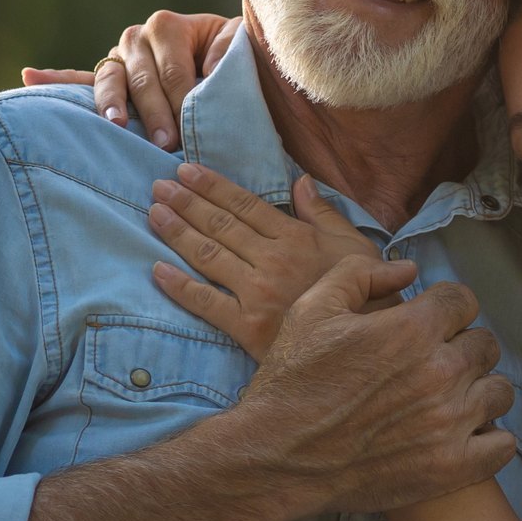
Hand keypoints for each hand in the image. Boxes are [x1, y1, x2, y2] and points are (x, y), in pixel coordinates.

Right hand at [20, 10, 238, 149]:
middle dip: (156, 114)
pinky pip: (78, 78)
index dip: (184, 103)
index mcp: (168, 27)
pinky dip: (53, 78)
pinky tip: (28, 76)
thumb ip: (227, 54)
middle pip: (142, 80)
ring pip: (110, 80)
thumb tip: (211, 69)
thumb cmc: (232, 56)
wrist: (225, 57)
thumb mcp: (238, 47)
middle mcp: (137, 37)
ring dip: (110, 103)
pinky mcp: (108, 74)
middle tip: (167, 144)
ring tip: (116, 124)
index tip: (192, 132)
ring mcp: (119, 56)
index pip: (173, 72)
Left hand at [150, 164, 382, 358]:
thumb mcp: (354, 246)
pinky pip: (206, 302)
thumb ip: (324, 213)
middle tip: (158, 187)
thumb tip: (301, 182)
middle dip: (186, 203)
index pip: (245, 205)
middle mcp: (273, 260)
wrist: (365, 348)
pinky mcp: (247, 327)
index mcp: (296, 238)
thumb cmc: (366, 295)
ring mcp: (257, 293)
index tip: (186, 171)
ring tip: (155, 214)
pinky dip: (180, 286)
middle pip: (221, 225)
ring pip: (208, 256)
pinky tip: (157, 270)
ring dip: (178, 233)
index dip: (213, 186)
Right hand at [223, 253, 517, 517]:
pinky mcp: (451, 467)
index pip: (463, 301)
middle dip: (461, 347)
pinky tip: (462, 435)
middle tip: (433, 363)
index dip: (445, 308)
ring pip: (499, 391)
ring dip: (478, 390)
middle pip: (485, 345)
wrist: (276, 458)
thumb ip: (363, 274)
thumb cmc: (293, 381)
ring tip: (450, 398)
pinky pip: (502, 445)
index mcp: (413, 329)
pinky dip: (488, 439)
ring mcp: (450, 423)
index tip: (429, 324)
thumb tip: (409, 270)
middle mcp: (440, 372)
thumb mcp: (312, 309)